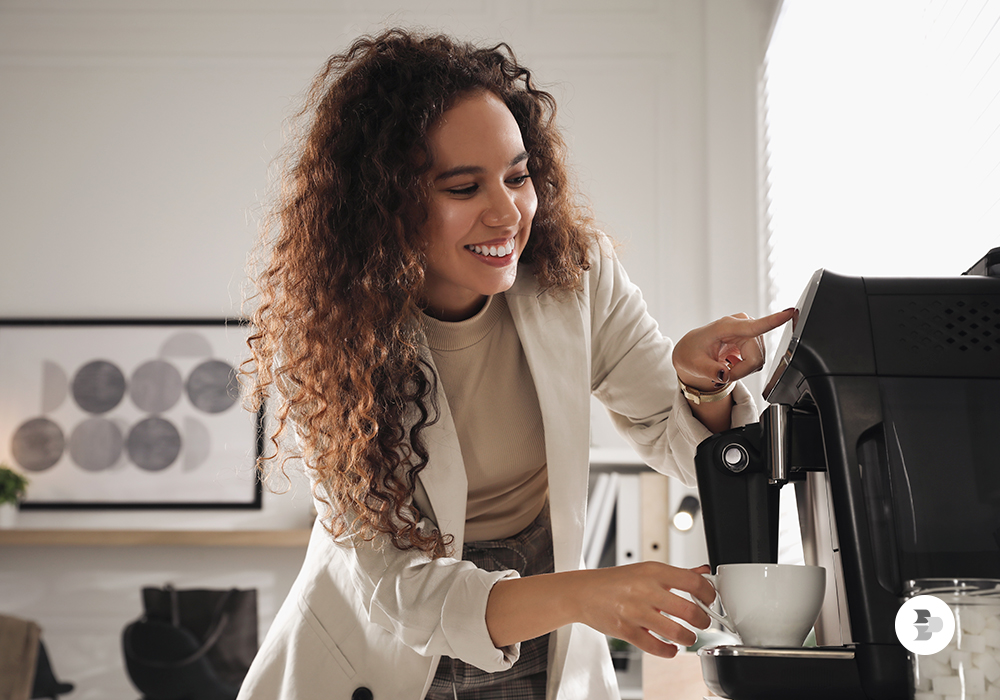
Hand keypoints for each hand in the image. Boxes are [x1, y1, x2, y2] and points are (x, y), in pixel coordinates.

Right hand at [573, 562, 715, 657]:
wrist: (583, 592)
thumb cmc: (615, 582)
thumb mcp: (646, 570)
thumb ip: (677, 573)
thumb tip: (703, 572)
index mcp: (653, 571)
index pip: (693, 582)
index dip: (709, 593)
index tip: (710, 600)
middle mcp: (645, 590)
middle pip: (689, 610)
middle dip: (703, 621)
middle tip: (702, 622)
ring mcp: (635, 612)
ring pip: (676, 632)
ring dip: (689, 638)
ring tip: (688, 636)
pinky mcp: (626, 630)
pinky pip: (656, 647)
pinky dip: (669, 651)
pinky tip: (671, 648)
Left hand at [672, 308, 795, 391]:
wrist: (691, 350)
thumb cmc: (691, 352)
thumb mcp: (694, 364)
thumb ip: (709, 371)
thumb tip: (724, 375)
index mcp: (726, 326)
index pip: (753, 326)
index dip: (773, 321)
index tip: (790, 312)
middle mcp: (741, 325)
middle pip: (756, 357)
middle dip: (741, 371)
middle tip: (723, 374)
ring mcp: (749, 331)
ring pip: (758, 360)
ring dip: (742, 370)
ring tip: (725, 366)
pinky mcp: (753, 338)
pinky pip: (757, 360)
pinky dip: (745, 367)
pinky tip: (732, 362)